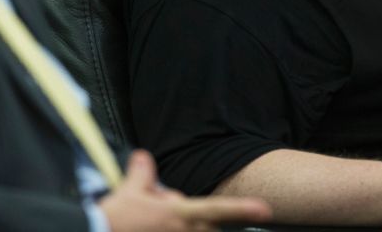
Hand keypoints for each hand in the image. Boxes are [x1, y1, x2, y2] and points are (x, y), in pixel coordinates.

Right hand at [99, 150, 270, 231]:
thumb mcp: (129, 190)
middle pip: (202, 221)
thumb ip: (143, 173)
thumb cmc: (116, 219)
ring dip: (178, 224)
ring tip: (149, 221)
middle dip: (186, 214)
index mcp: (178, 214)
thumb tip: (144, 156)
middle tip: (153, 211)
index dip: (242, 209)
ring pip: (192, 229)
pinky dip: (169, 228)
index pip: (217, 208)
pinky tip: (151, 225)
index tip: (265, 210)